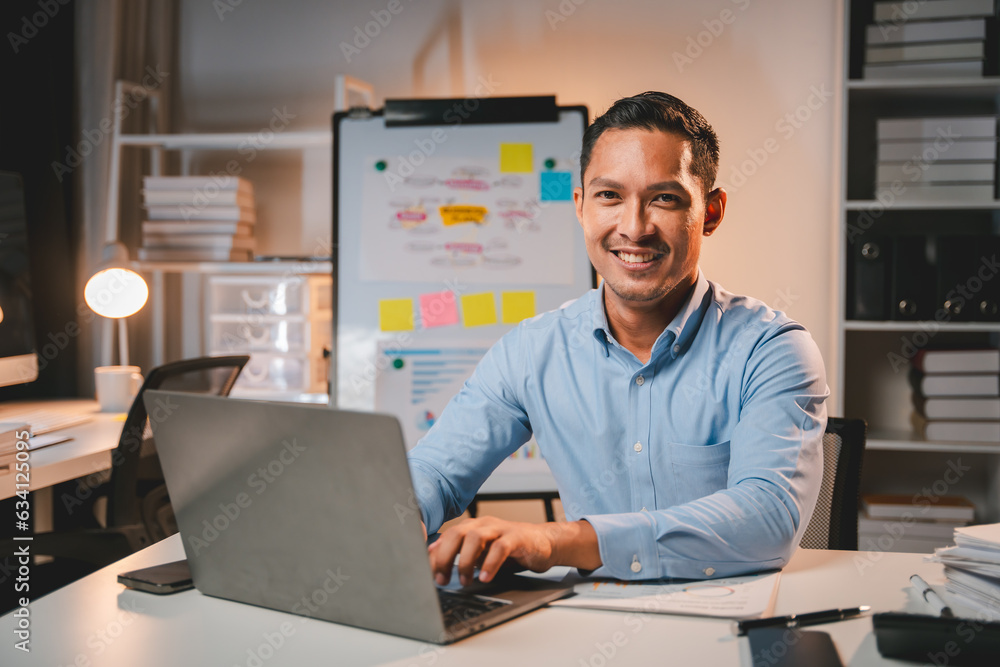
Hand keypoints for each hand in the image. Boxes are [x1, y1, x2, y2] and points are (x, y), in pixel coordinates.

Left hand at [427, 516, 600, 585]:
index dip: (434, 555)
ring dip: (466, 560)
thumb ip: (462, 556)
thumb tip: (435, 566)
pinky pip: (500, 547)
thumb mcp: (482, 554)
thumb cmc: (510, 549)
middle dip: (445, 557)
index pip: (446, 537)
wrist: (544, 543)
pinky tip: (485, 577)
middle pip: (456, 533)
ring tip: (465, 580)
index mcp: (472, 527)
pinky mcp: (517, 537)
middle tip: (442, 579)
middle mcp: (483, 525)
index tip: (426, 573)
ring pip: (475, 537)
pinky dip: (490, 563)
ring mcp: (500, 529)